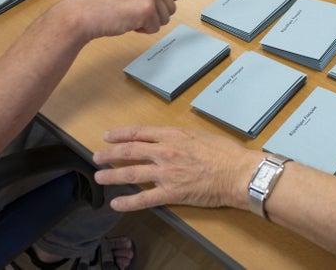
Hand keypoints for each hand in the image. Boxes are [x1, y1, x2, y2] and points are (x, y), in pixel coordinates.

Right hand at [57, 0, 221, 40]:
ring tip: (127, 15)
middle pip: (172, 6)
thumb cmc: (104, 0)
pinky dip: (142, 30)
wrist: (84, 12)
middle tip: (131, 11)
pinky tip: (127, 23)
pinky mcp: (147, 10)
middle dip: (155, 14)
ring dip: (148, 22)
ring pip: (165, 18)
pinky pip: (155, 28)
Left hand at [93, 125, 262, 211]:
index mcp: (173, 135)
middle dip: (110, 154)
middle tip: (97, 156)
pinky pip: (145, 199)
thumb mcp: (200, 135)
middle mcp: (165, 152)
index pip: (139, 132)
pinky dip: (128, 202)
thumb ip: (180, 137)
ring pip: (132, 174)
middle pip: (130, 151)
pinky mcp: (172, 193)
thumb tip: (169, 138)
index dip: (120, 134)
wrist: (238, 173)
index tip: (108, 136)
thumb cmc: (225, 153)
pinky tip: (117, 203)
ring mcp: (167, 173)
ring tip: (100, 177)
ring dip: (113, 175)